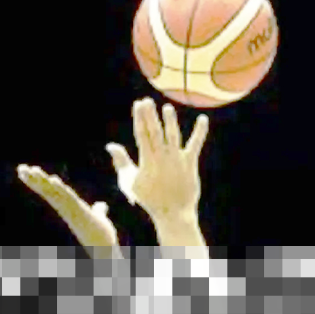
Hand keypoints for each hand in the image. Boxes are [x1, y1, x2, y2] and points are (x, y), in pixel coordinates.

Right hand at [17, 164, 118, 250]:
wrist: (105, 249)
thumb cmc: (100, 236)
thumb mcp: (98, 218)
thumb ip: (98, 210)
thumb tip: (101, 205)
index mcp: (69, 207)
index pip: (52, 191)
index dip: (40, 181)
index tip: (30, 170)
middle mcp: (66, 209)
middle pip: (47, 191)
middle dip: (33, 180)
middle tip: (20, 168)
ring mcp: (71, 212)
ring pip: (54, 193)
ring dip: (42, 182)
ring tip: (31, 169)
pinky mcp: (80, 214)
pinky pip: (68, 199)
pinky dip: (60, 190)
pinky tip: (53, 180)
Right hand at [105, 97, 209, 221]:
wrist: (172, 213)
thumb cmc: (149, 199)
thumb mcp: (130, 181)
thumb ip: (121, 161)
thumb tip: (111, 145)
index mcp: (146, 160)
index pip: (141, 133)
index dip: (139, 117)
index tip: (138, 104)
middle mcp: (161, 157)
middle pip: (154, 131)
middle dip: (150, 115)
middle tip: (147, 101)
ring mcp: (176, 159)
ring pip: (172, 135)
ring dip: (170, 120)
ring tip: (167, 108)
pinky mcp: (189, 163)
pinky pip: (195, 144)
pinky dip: (200, 131)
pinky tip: (203, 119)